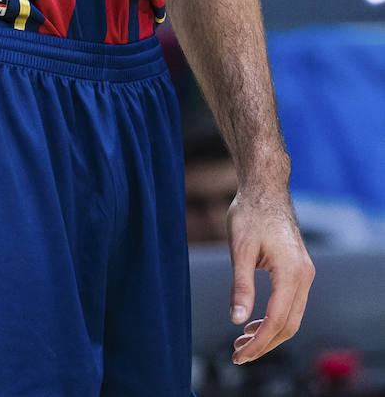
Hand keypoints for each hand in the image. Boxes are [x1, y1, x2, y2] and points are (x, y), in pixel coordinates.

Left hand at [227, 186, 314, 364]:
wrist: (266, 188)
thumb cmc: (250, 212)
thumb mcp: (239, 248)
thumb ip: (241, 286)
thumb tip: (237, 320)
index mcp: (292, 272)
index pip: (277, 320)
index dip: (259, 343)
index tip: (238, 355)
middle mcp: (305, 276)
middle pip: (289, 325)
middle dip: (264, 344)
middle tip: (237, 354)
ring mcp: (305, 273)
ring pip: (292, 317)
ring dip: (269, 334)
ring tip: (242, 342)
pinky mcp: (299, 270)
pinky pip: (291, 304)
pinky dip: (274, 319)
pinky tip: (254, 323)